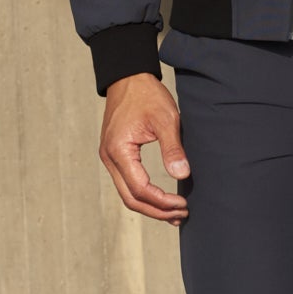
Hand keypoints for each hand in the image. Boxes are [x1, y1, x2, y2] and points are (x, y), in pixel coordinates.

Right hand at [99, 71, 190, 223]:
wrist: (128, 77)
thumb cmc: (146, 95)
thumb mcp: (166, 119)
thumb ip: (173, 149)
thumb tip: (182, 176)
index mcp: (119, 150)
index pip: (140, 189)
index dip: (162, 202)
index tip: (183, 205)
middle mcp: (109, 158)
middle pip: (131, 198)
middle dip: (157, 211)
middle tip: (181, 216)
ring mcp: (109, 158)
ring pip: (127, 194)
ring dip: (151, 206)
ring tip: (174, 214)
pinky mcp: (115, 155)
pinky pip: (127, 183)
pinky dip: (144, 194)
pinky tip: (161, 199)